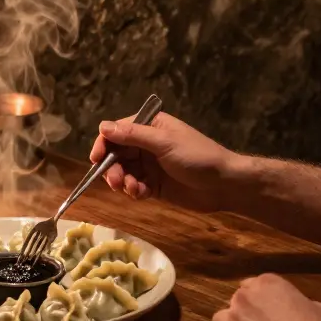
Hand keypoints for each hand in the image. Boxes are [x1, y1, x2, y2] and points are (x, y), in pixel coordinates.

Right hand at [90, 111, 236, 210]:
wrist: (224, 184)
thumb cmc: (197, 156)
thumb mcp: (164, 143)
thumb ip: (133, 135)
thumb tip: (103, 126)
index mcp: (149, 127)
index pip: (116, 131)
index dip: (103, 144)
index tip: (96, 159)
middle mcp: (146, 144)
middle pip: (115, 154)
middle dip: (113, 168)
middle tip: (116, 182)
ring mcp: (149, 165)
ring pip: (123, 172)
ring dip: (123, 181)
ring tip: (134, 189)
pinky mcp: (153, 185)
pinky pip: (134, 187)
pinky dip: (134, 191)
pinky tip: (142, 194)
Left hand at [206, 274, 320, 320]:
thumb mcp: (319, 310)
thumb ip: (301, 304)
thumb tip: (301, 309)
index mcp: (267, 283)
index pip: (251, 286)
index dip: (257, 303)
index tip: (264, 315)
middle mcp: (243, 297)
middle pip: (234, 304)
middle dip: (243, 317)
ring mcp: (229, 320)